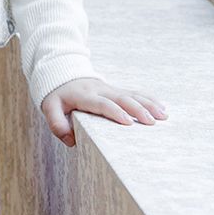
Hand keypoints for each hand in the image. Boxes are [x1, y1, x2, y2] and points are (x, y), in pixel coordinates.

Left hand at [40, 76, 168, 147]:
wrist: (62, 74)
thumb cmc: (57, 96)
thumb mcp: (49, 107)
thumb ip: (56, 123)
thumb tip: (71, 140)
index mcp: (84, 96)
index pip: (101, 104)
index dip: (115, 112)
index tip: (128, 123)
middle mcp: (100, 90)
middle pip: (122, 98)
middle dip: (138, 109)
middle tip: (152, 122)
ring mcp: (110, 89)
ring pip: (132, 94)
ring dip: (149, 104)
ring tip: (164, 115)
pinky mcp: (116, 90)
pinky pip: (135, 92)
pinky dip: (149, 99)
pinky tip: (162, 107)